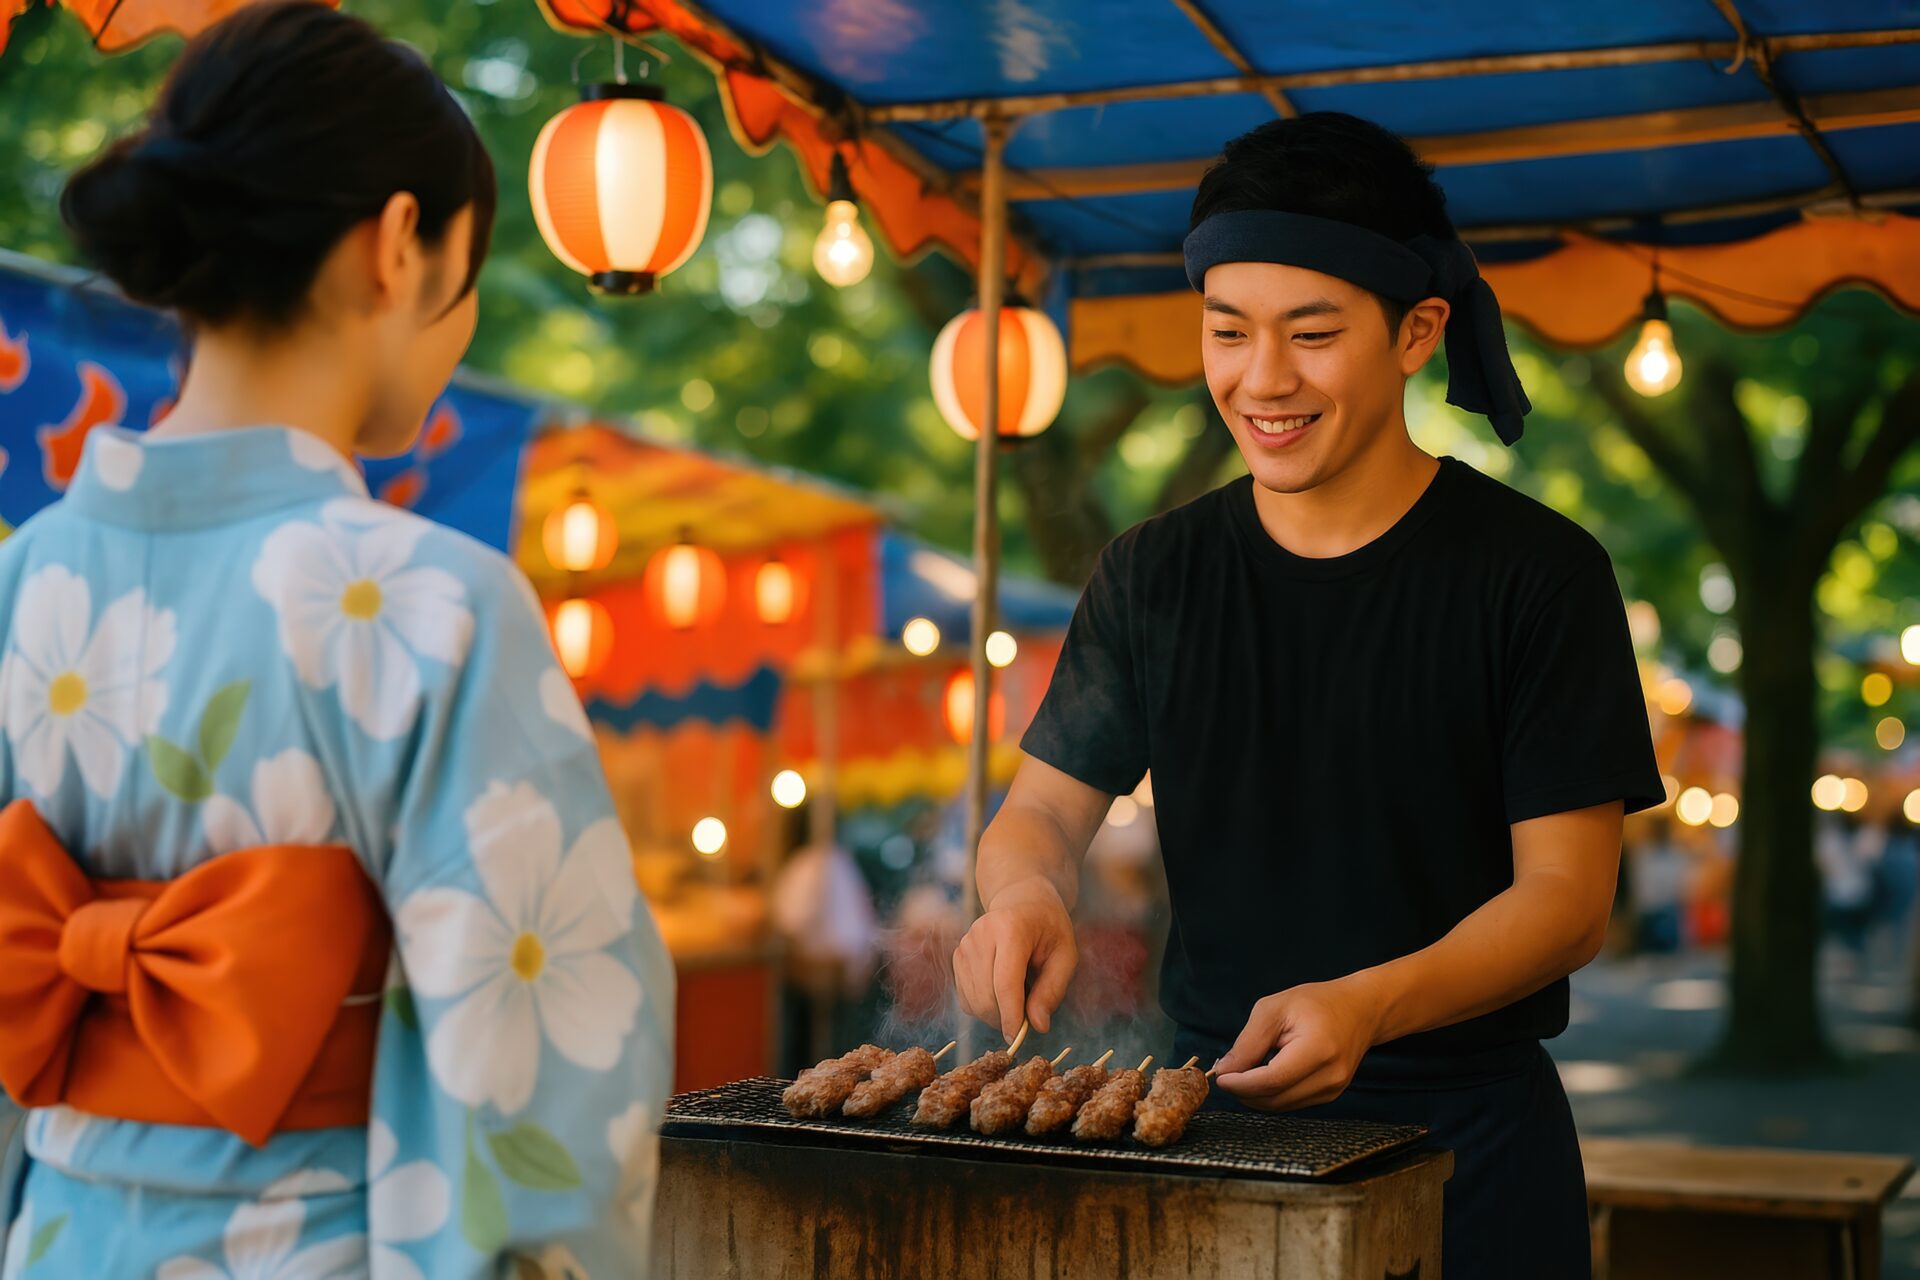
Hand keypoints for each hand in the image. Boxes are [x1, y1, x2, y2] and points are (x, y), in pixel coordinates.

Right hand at [952, 877, 1076, 1041]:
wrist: (1023, 901)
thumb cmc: (1049, 929)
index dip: (1011, 1016)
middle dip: (1005, 1018)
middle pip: (986, 996)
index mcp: (1010, 929)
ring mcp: (965, 944)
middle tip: (1029, 1018)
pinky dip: (983, 1007)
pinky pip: (966, 998)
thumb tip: (1038, 1026)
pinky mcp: (957, 956)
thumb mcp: (1065, 955)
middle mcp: (980, 934)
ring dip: (996, 1014)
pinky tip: (1002, 992)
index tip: (1018, 1038)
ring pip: (973, 1001)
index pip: (1005, 982)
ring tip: (1019, 996)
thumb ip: (1052, 990)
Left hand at [1211, 978, 1385, 1110]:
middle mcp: (1330, 1076)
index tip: (1220, 1077)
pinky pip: (1291, 1102)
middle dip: (1244, 1092)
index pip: (1273, 1080)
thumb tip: (1224, 1071)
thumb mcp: (1274, 1009)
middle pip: (1275, 1098)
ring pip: (1281, 1105)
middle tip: (1226, 1073)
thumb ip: (1248, 1042)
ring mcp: (1333, 1090)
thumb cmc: (1315, 1002)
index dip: (1242, 1084)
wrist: (1360, 1010)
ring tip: (1242, 1072)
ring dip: (1255, 1095)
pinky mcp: (1330, 1095)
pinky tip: (1262, 1076)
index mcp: (1318, 1050)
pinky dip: (1270, 1094)